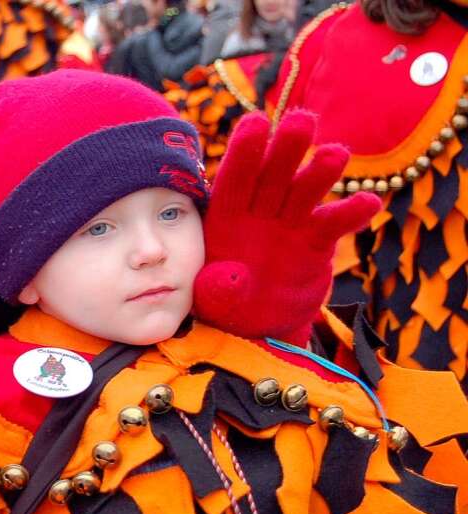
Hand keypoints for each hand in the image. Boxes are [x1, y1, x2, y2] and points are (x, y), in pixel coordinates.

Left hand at [192, 110, 380, 345]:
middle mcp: (259, 211)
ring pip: (306, 190)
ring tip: (335, 154)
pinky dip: (352, 213)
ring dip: (321, 171)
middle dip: (285, 148)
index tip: (255, 123)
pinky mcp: (317, 240)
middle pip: (273, 175)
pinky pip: (334, 223)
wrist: (257, 324)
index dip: (244, 151)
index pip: (234, 179)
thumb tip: (230, 279)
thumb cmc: (226, 305)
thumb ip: (217, 288)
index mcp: (226, 216)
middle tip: (301, 121)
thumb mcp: (213, 301)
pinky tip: (368, 203)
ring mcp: (290, 223)